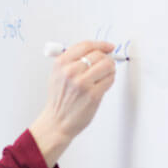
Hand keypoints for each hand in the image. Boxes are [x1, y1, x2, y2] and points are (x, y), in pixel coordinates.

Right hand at [29, 40, 116, 167]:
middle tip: (104, 67)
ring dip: (109, 70)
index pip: (86, 46)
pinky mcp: (92, 94)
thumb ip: (72, 61)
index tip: (108, 47)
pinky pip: (110, 79)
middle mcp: (70, 72)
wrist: (57, 122)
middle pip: (99, 54)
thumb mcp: (57, 76)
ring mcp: (82, 83)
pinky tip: (101, 87)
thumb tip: (97, 50)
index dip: (101, 45)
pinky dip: (109, 81)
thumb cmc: (59, 101)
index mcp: (61, 64)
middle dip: (105, 60)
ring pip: (107, 65)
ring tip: (103, 77)